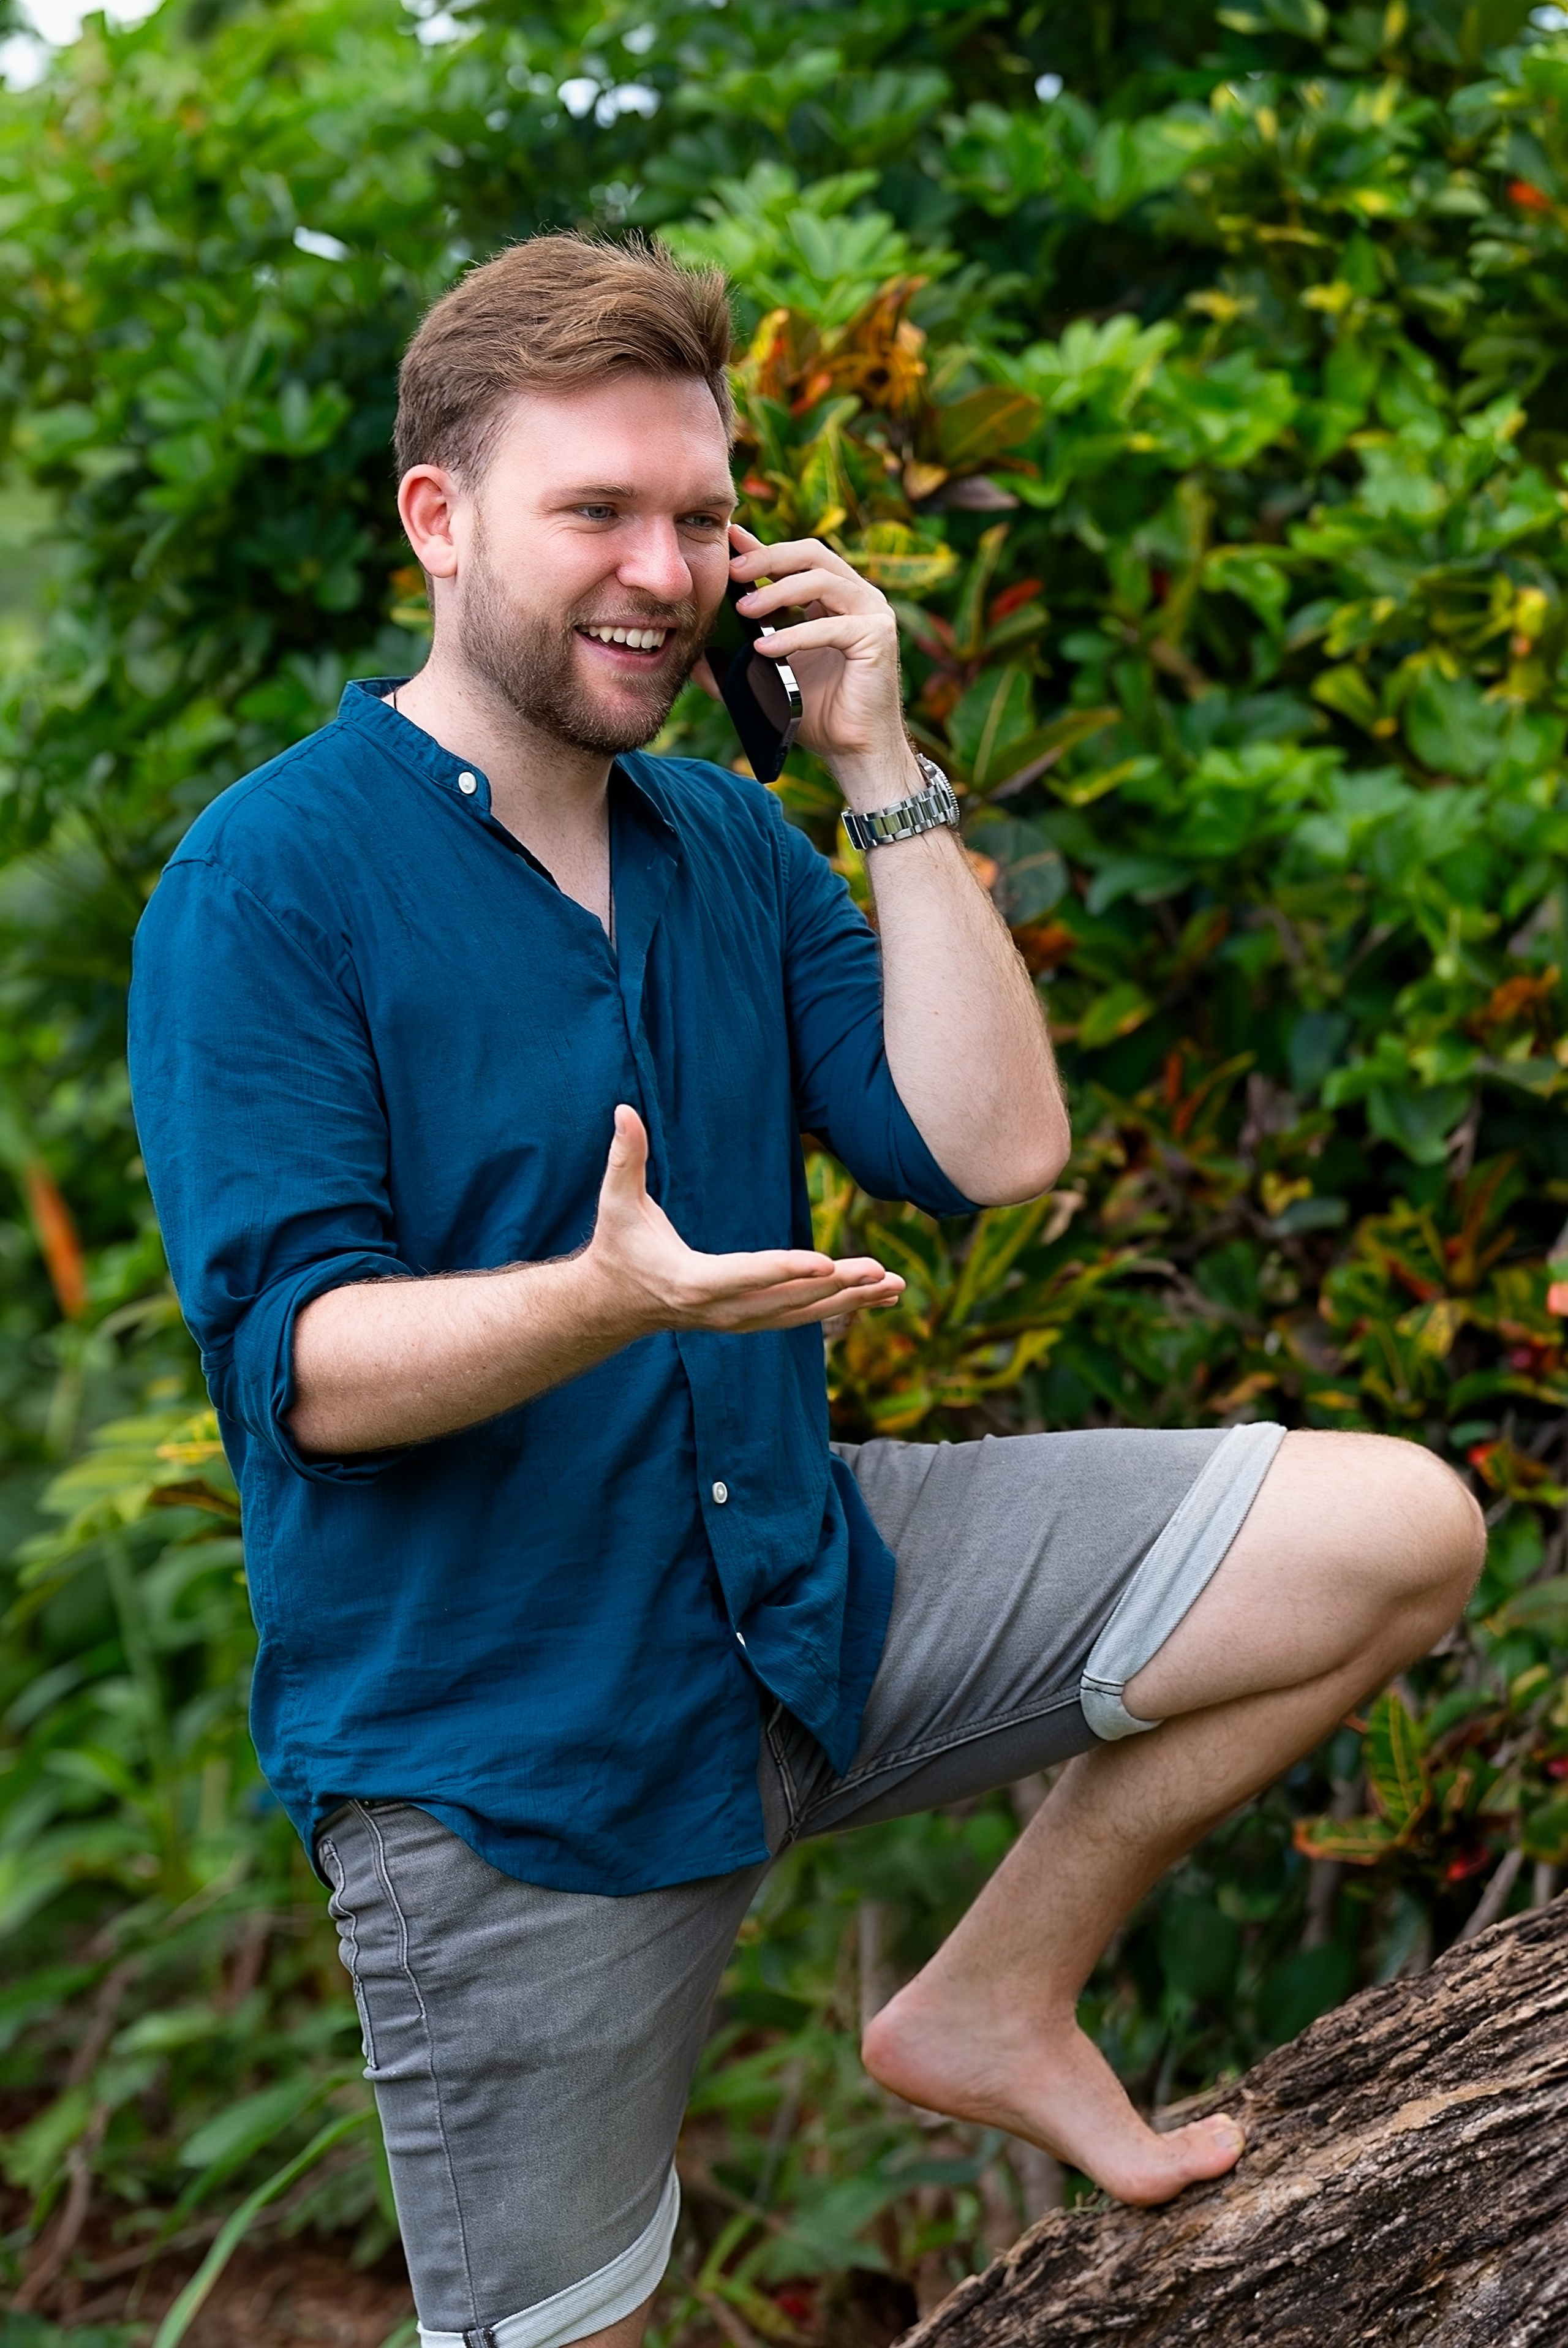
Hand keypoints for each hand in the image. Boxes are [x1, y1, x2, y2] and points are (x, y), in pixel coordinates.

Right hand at [584, 1106, 903, 1333]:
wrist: (612, 1305)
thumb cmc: (618, 1246)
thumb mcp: (615, 1201)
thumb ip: (625, 1157)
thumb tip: (623, 1109)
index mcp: (693, 1281)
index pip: (746, 1275)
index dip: (786, 1268)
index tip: (826, 1263)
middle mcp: (722, 1310)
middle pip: (788, 1299)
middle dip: (837, 1286)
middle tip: (881, 1271)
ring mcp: (737, 1321)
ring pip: (802, 1314)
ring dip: (850, 1300)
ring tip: (895, 1286)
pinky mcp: (748, 1323)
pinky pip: (800, 1317)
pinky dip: (839, 1307)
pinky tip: (875, 1298)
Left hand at [726, 524, 914, 790]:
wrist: (852, 750)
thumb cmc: (815, 713)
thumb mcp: (768, 677)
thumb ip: (737, 659)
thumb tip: (694, 649)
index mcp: (834, 598)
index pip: (796, 558)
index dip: (762, 547)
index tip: (727, 541)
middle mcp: (857, 596)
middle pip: (812, 555)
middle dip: (768, 558)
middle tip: (731, 570)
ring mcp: (872, 613)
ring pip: (822, 582)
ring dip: (778, 592)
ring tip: (744, 610)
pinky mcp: (879, 637)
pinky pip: (832, 627)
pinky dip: (795, 635)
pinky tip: (766, 648)